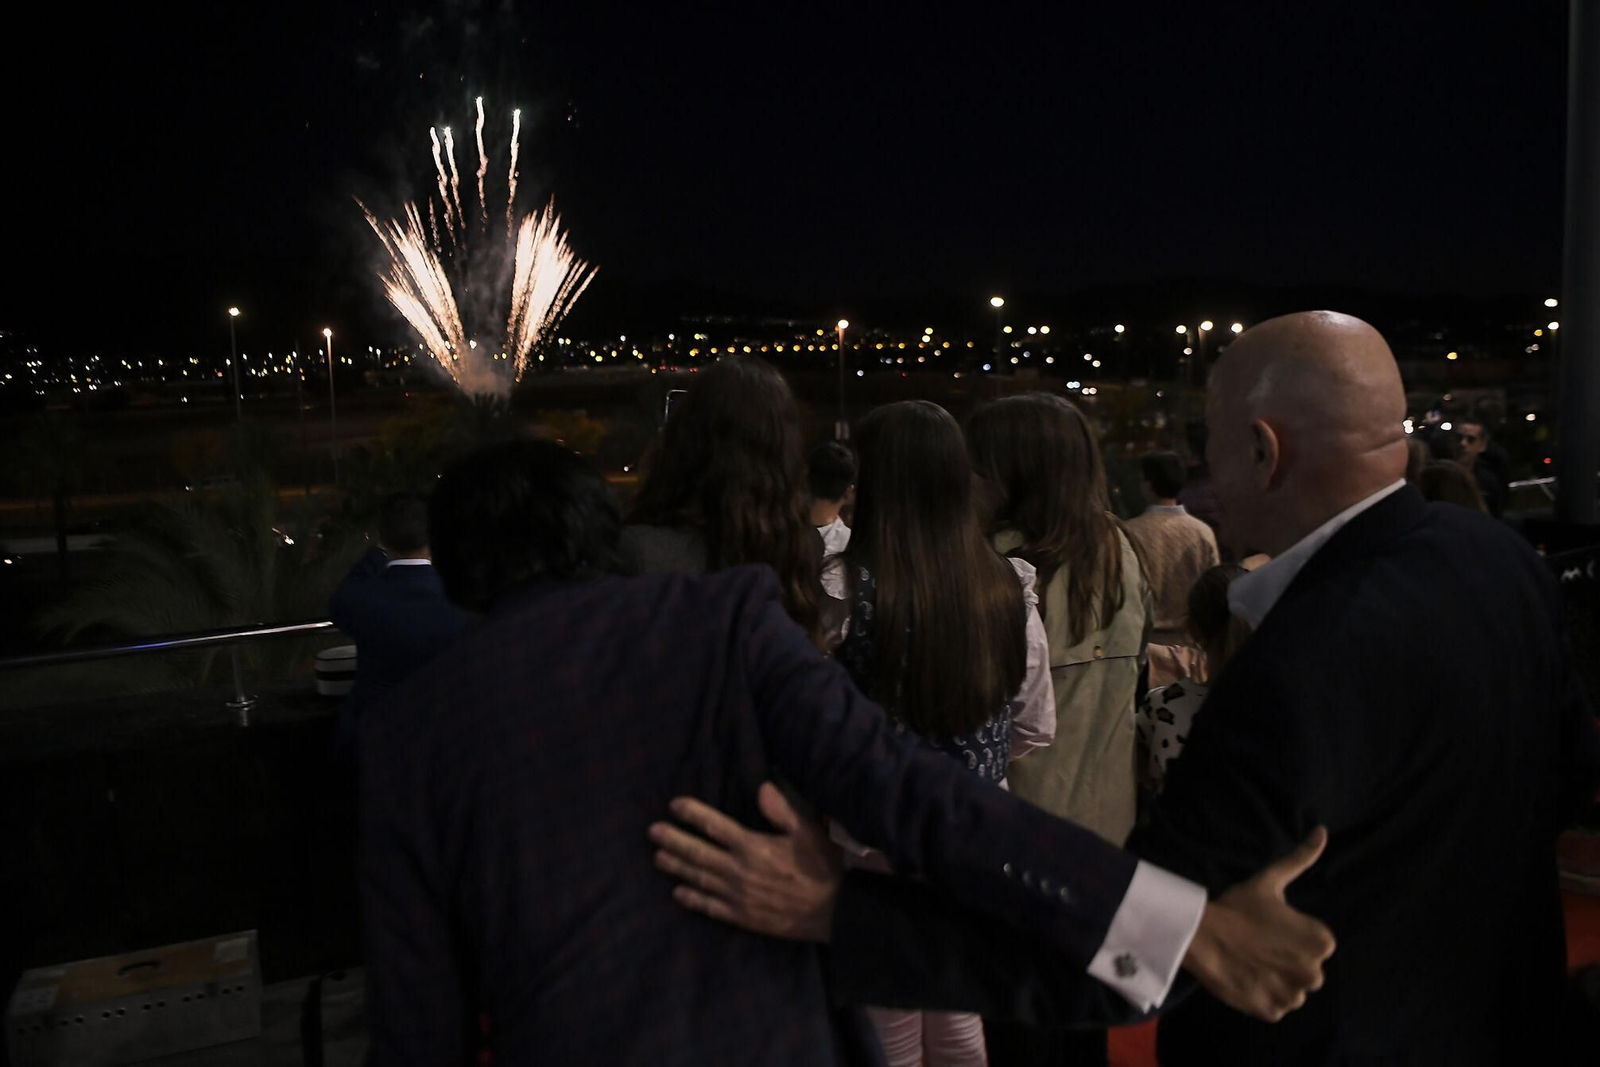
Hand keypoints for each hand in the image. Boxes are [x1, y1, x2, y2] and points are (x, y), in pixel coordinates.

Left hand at [647, 782, 843, 941]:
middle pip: (698, 853)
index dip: (692, 813)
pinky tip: (678, 893)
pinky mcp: (743, 918)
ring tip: (657, 857)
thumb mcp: (808, 831)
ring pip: (699, 879)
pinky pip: (710, 908)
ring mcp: (738, 896)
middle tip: (652, 832)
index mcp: (753, 846)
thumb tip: (761, 787)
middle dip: (673, 840)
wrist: (834, 913)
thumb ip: (782, 809)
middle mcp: (739, 871)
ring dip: (676, 867)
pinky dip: (692, 900)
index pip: (715, 826)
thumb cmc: (823, 867)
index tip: (674, 805)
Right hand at [1181, 827, 1336, 1021]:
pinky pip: (1275, 1007)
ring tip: (1251, 963)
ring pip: (1292, 991)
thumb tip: (1323, 831)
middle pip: (1305, 970)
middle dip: (1286, 962)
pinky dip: (1263, 997)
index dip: (1290, 937)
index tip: (1267, 930)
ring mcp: (1293, 996)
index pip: (1315, 945)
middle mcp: (1315, 972)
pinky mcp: (1273, 1012)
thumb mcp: (1270, 880)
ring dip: (1276, 981)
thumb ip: (1301, 859)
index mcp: (1322, 941)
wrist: (1202, 936)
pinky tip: (1246, 978)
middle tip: (1257, 946)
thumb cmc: (1238, 907)